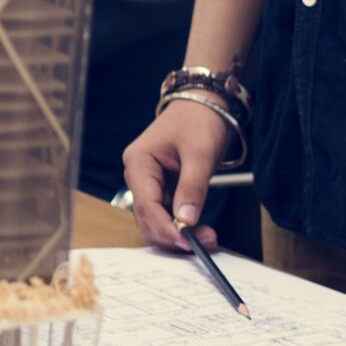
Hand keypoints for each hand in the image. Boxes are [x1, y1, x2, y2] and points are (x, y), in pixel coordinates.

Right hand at [121, 100, 230, 251]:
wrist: (205, 102)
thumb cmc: (199, 120)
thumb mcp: (199, 154)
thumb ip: (192, 188)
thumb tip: (187, 220)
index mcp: (139, 162)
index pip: (146, 205)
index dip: (166, 227)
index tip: (188, 242)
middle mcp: (138, 174)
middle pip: (148, 217)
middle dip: (173, 234)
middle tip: (204, 243)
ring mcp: (150, 181)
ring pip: (157, 218)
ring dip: (179, 231)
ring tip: (207, 237)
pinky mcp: (163, 185)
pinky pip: (168, 211)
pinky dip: (183, 223)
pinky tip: (200, 228)